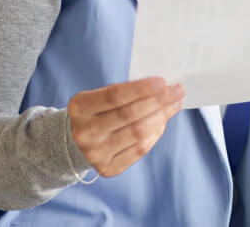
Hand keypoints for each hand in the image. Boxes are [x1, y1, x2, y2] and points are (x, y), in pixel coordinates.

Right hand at [68, 77, 184, 176]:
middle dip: (159, 101)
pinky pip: (140, 149)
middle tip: (177, 91)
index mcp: (80, 108)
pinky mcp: (107, 168)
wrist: (72, 144)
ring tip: (175, 104)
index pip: (115, 96)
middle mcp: (85, 132)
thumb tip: (162, 86)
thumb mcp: (99, 96)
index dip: (142, 88)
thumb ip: (125, 91)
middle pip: (130, 115)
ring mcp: (95, 153)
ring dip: (162, 116)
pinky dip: (155, 133)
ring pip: (138, 133)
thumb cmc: (95, 112)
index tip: (164, 82)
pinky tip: (162, 121)